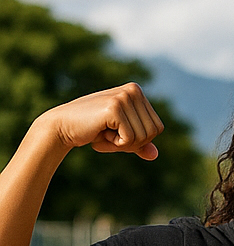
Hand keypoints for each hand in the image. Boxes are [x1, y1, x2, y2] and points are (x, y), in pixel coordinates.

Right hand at [36, 83, 163, 159]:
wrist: (63, 127)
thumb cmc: (92, 130)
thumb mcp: (120, 136)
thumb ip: (139, 143)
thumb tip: (155, 155)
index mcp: (137, 91)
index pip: (157, 127)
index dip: (139, 139)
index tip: (117, 131)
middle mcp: (133, 90)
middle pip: (152, 133)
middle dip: (132, 143)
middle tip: (109, 134)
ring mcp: (124, 96)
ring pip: (143, 137)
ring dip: (122, 144)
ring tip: (103, 132)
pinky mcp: (115, 107)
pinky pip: (130, 139)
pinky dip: (115, 144)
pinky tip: (99, 132)